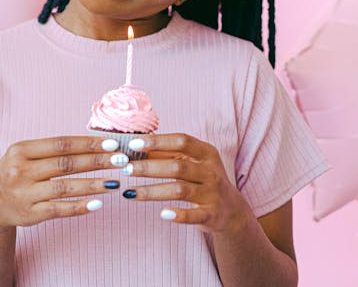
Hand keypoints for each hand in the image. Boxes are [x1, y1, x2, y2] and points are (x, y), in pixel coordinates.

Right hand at [0, 136, 126, 229]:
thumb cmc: (17, 173)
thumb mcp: (25, 155)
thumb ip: (53, 150)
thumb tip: (94, 144)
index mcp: (21, 150)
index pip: (61, 144)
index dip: (87, 143)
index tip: (111, 143)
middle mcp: (20, 171)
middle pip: (66, 164)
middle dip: (96, 161)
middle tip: (120, 160)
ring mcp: (24, 194)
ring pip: (65, 187)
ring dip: (93, 184)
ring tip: (114, 182)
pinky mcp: (29, 215)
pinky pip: (59, 210)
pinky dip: (79, 206)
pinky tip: (97, 203)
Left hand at [120, 133, 250, 234]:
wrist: (231, 209)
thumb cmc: (202, 179)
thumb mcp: (191, 162)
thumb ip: (167, 154)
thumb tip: (135, 146)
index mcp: (207, 152)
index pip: (181, 141)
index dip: (157, 142)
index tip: (133, 144)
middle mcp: (211, 171)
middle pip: (178, 166)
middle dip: (149, 167)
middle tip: (126, 169)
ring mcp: (213, 193)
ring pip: (180, 190)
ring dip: (152, 191)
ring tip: (130, 192)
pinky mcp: (212, 215)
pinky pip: (194, 215)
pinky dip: (178, 215)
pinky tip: (162, 213)